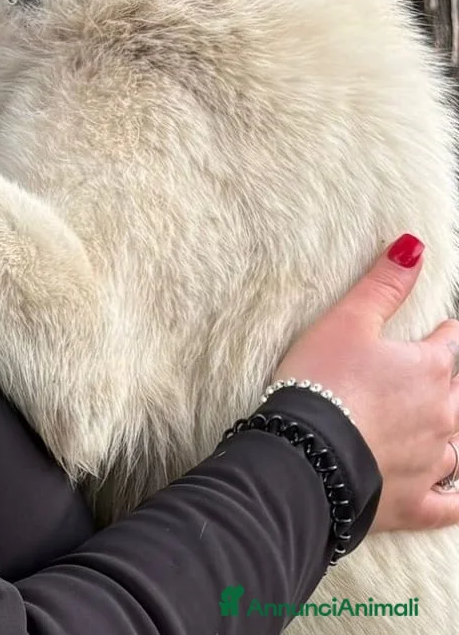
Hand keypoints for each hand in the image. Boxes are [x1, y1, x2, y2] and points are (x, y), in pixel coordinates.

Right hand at [275, 235, 458, 531]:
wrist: (304, 453)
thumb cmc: (321, 381)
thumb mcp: (346, 321)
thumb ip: (383, 285)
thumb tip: (414, 246)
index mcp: (427, 370)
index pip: (448, 344)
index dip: (444, 335)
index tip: (442, 330)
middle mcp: (441, 416)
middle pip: (458, 394)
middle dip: (450, 382)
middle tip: (438, 374)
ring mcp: (432, 462)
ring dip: (453, 431)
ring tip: (444, 422)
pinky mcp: (415, 502)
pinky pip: (453, 501)